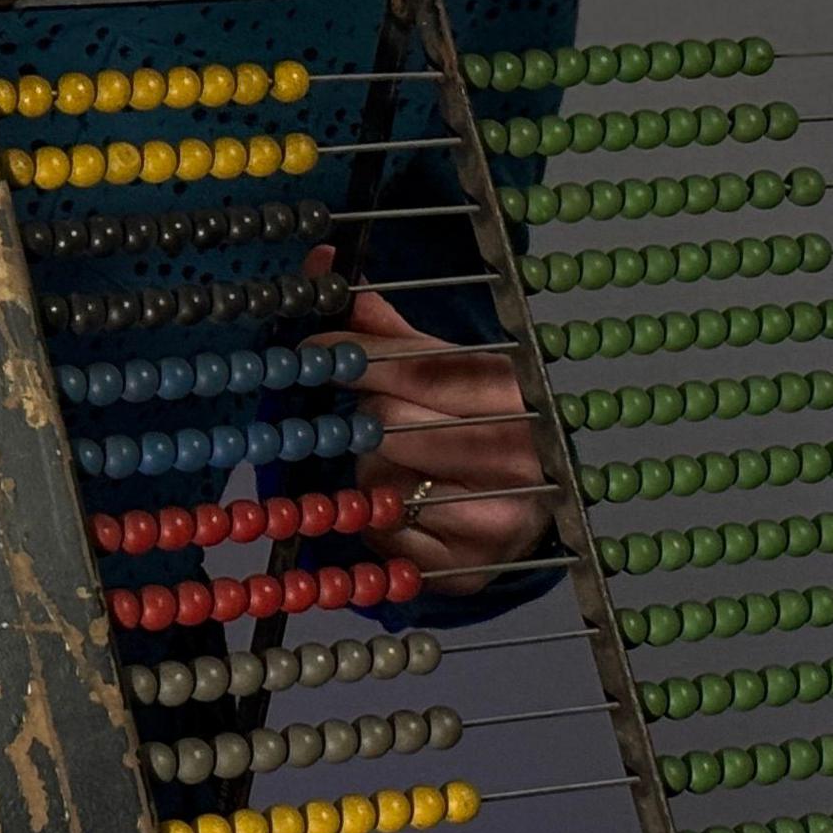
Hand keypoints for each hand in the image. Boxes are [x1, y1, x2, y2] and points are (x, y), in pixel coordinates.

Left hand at [303, 257, 548, 593]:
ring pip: (381, 479)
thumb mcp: (441, 367)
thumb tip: (322, 262)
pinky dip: (376, 518)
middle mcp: (520, 456)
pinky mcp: (466, 570)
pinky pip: (381, 533)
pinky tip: (406, 504)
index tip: (310, 348)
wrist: (522, 511)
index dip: (358, 356)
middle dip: (368, 414)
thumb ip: (380, 322)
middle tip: (375, 414)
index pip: (423, 368)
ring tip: (400, 462)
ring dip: (370, 469)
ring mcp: (498, 519)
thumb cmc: (470, 426)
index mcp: (517, 392)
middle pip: (394, 422)